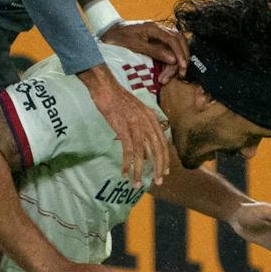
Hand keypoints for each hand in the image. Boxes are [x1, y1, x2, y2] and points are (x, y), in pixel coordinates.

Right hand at [80, 62, 172, 187]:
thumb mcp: (136, 112)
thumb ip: (143, 128)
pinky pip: (128, 150)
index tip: (165, 172)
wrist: (106, 88)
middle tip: (157, 182)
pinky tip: (125, 173)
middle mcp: (147, 122)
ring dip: (140, 171)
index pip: (163, 143)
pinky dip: (127, 164)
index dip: (165, 159)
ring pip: (142, 153)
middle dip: (158, 168)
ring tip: (137, 183)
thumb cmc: (118, 100)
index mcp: (151, 118)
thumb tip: (146, 150)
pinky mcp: (123, 128)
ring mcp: (135, 125)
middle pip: (156, 150)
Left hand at [100, 17, 186, 76]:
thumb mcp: (135, 45)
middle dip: (182, 59)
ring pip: (175, 47)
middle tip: (180, 74)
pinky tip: (164, 73)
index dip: (180, 54)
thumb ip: (154, 51)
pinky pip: (168, 52)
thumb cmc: (119, 37)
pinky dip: (169, 63)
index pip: (174, 40)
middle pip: (179, 42)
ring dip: (175, 63)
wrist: (108, 32)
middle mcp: (159, 30)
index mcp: (154, 28)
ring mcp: (158, 36)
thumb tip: (172, 59)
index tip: (182, 67)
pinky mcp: (156, 42)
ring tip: (166, 78)